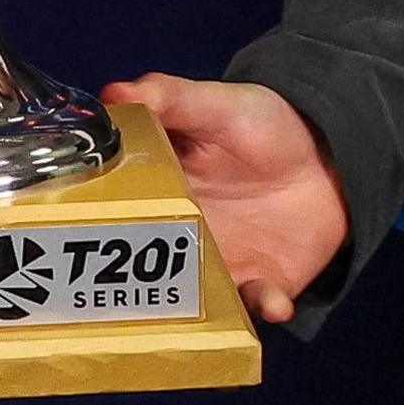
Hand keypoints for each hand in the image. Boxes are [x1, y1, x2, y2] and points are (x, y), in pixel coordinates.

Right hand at [105, 71, 347, 323]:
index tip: (77, 232)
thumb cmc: (261, 126)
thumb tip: (114, 93)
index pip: (111, 212)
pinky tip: (274, 302)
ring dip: (191, 311)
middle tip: (120, 298)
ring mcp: (216, 265)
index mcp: (155, 191)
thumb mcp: (215, 105)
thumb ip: (170, 98)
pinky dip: (263, 306)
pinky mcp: (258, 283)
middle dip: (130, 287)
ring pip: (189, 300)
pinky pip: (254, 305)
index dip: (92, 223)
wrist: (326, 159)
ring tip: (200, 307)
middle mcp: (176, 237)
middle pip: (140, 270)